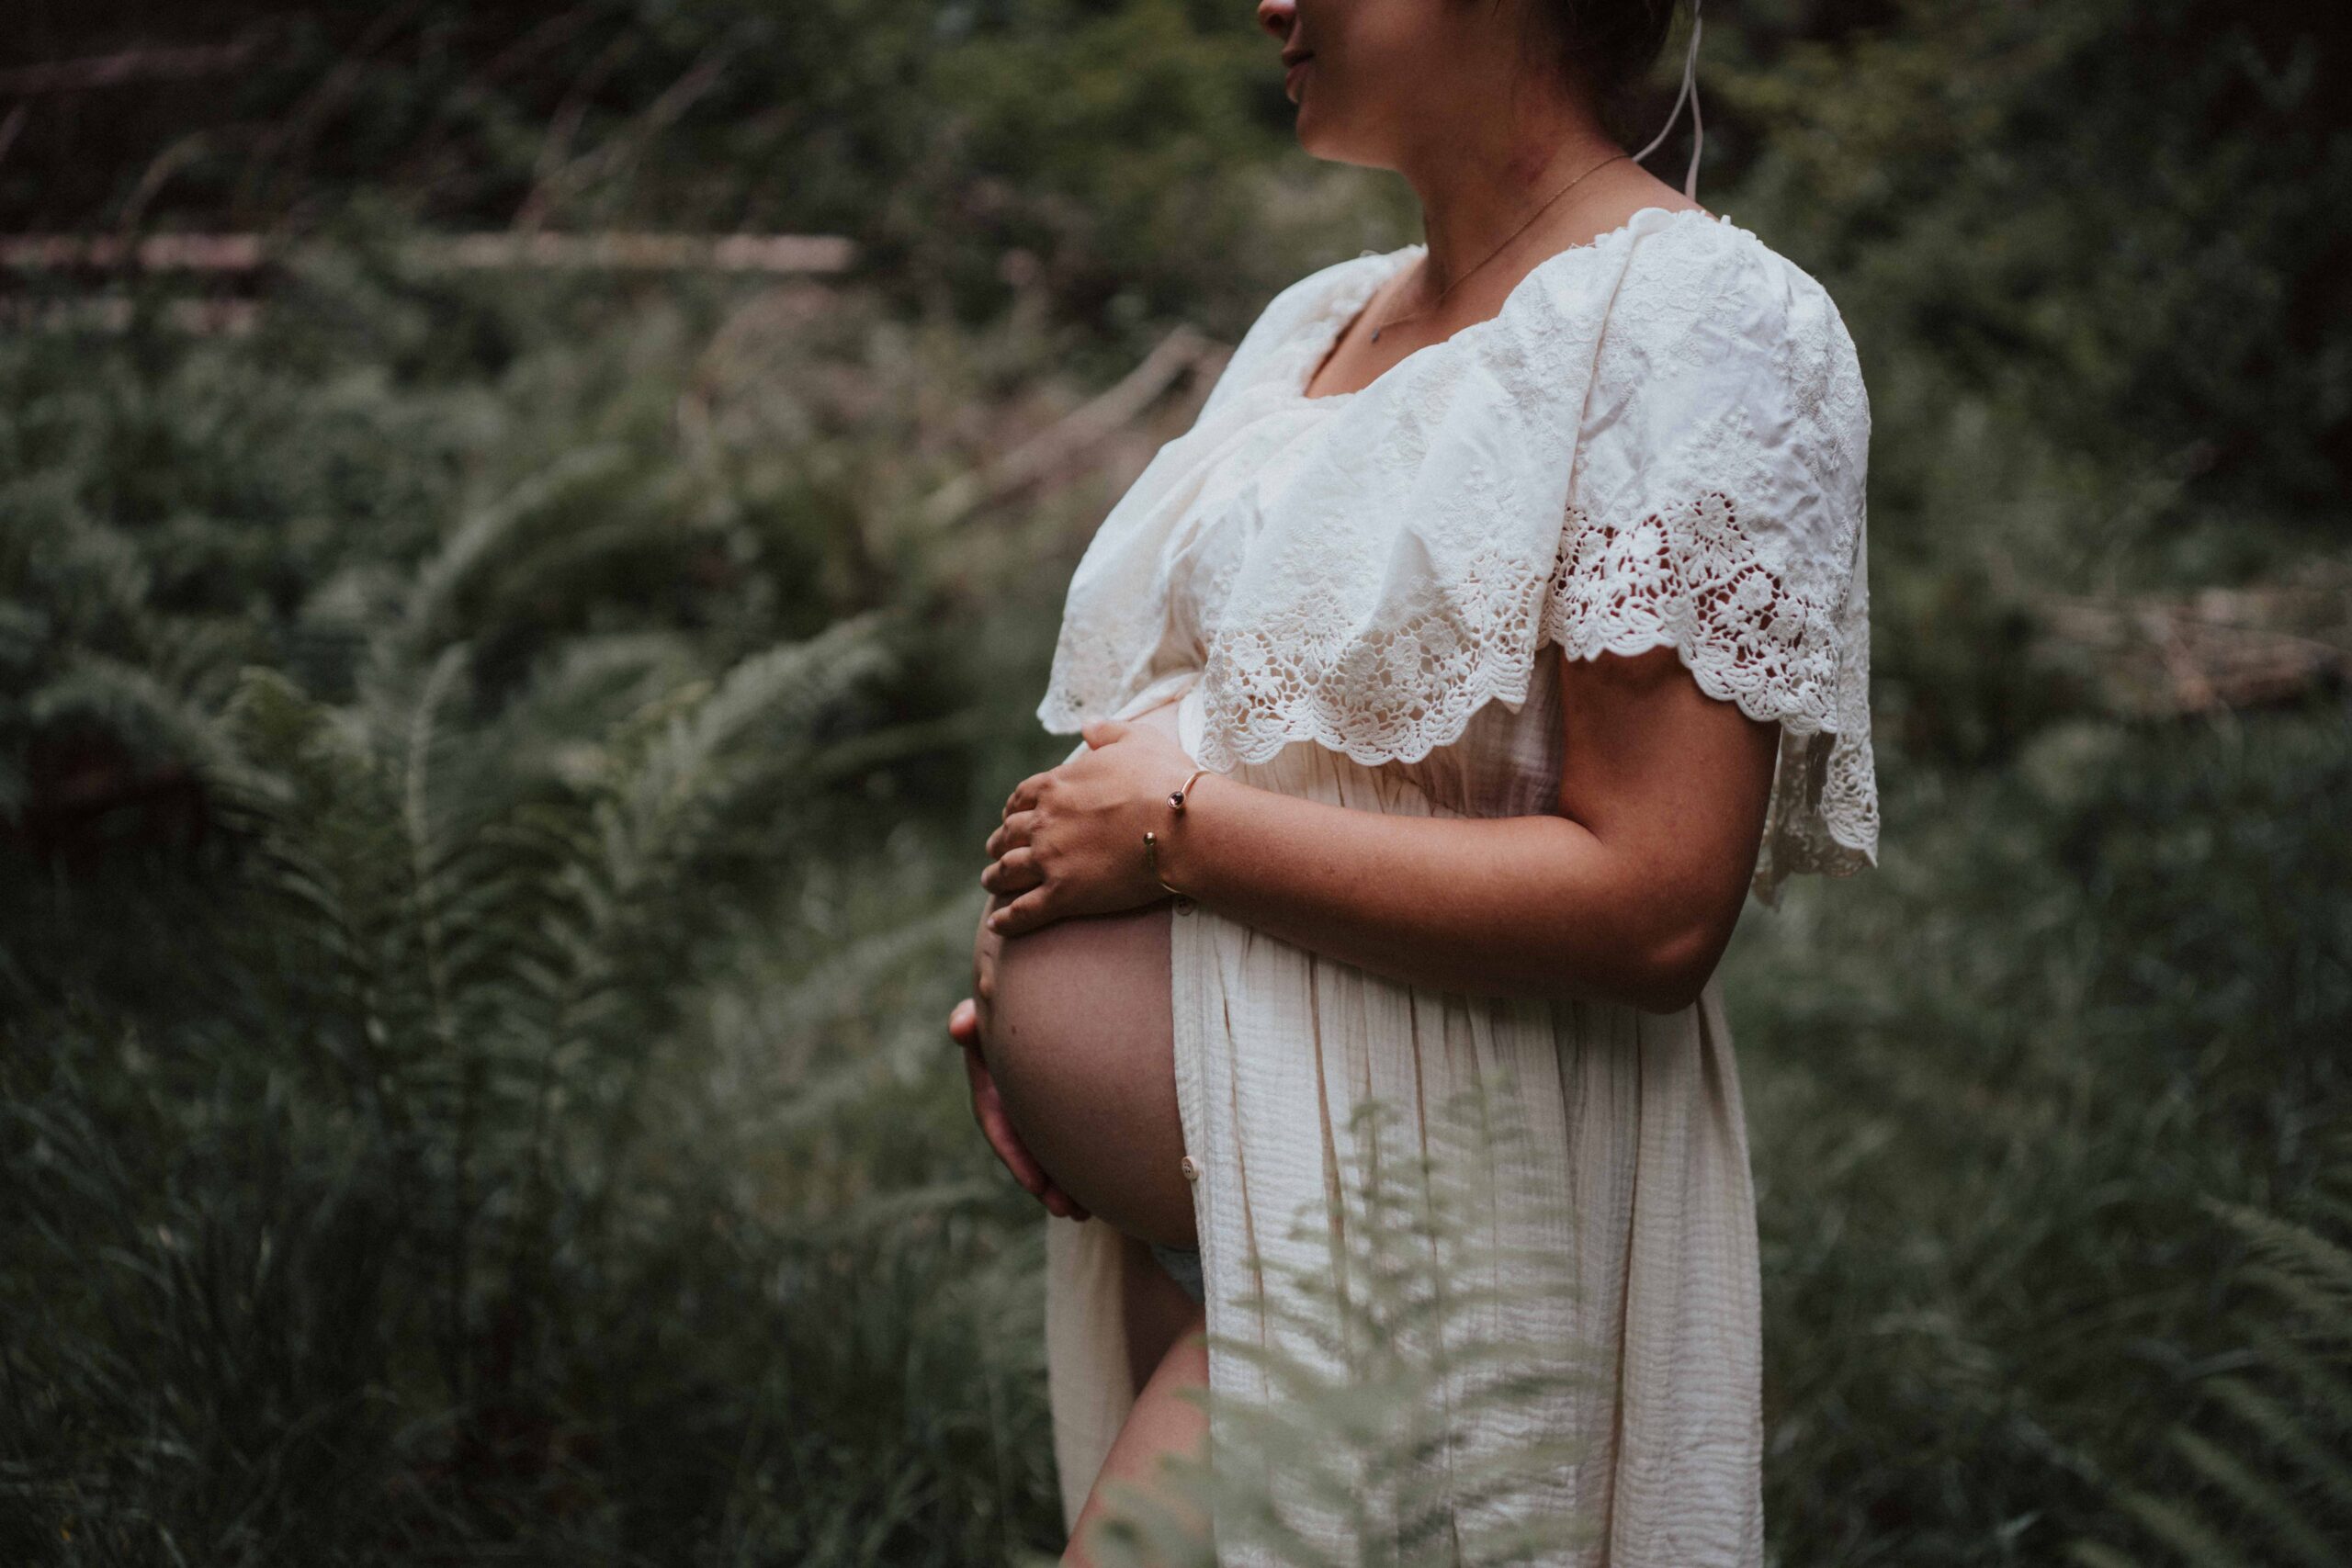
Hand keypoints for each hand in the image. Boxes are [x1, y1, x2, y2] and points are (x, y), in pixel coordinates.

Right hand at [947, 996, 1090, 1220]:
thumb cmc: (1018, 985)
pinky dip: (1078, 1161)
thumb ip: (973, 1017)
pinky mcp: (1059, 1101)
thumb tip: (958, 1025)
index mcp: (989, 1077)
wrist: (1052, 981)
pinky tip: (1101, 1189)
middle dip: (1044, 1182)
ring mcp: (1032, 1101)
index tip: (1035, 1184)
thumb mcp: (994, 1005)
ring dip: (1063, 1183)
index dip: (1015, 1155)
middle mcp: (1007, 1094)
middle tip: (1070, 1211)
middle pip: (1023, 1146)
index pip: (996, 1121)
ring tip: (1086, 1213)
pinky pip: (1065, 1135)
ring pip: (1045, 1147)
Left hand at [980, 716, 1197, 937]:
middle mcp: (1044, 822)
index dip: (1013, 809)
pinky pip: (1023, 911)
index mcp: (1057, 786)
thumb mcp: (1137, 739)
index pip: (1021, 798)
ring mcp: (1050, 859)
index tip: (1012, 817)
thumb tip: (1087, 725)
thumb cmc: (1165, 780)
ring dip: (995, 877)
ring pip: (1007, 871)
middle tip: (997, 851)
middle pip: (1008, 835)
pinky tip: (997, 925)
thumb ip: (1108, 732)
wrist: (1181, 824)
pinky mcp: (1063, 894)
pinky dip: (1006, 919)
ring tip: (991, 883)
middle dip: (1000, 843)